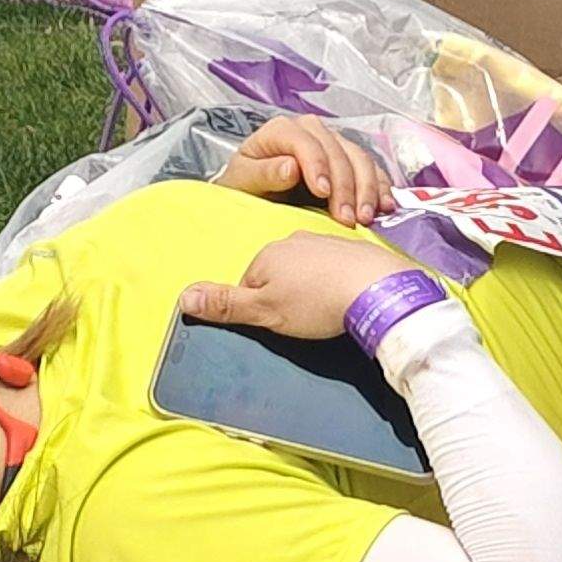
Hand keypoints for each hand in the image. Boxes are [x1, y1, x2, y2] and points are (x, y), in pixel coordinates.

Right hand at [181, 232, 406, 340]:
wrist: (377, 288)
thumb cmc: (318, 302)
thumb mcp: (264, 311)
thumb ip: (225, 304)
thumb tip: (184, 296)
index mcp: (268, 253)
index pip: (248, 282)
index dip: (258, 307)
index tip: (275, 321)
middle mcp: (296, 240)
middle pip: (277, 273)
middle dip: (284, 295)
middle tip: (302, 317)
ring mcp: (326, 241)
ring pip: (306, 269)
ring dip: (311, 288)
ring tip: (324, 309)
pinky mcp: (353, 249)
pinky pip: (333, 267)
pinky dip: (335, 282)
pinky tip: (344, 296)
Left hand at [215, 114, 390, 225]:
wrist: (253, 197)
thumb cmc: (244, 188)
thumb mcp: (242, 182)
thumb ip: (263, 174)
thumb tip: (291, 168)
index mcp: (280, 131)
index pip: (305, 142)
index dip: (317, 165)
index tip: (323, 192)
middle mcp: (310, 131)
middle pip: (338, 151)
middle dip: (346, 186)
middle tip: (346, 219)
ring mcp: (333, 144)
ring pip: (360, 159)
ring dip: (367, 189)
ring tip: (365, 218)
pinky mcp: (348, 162)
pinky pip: (371, 170)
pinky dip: (380, 188)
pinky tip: (384, 207)